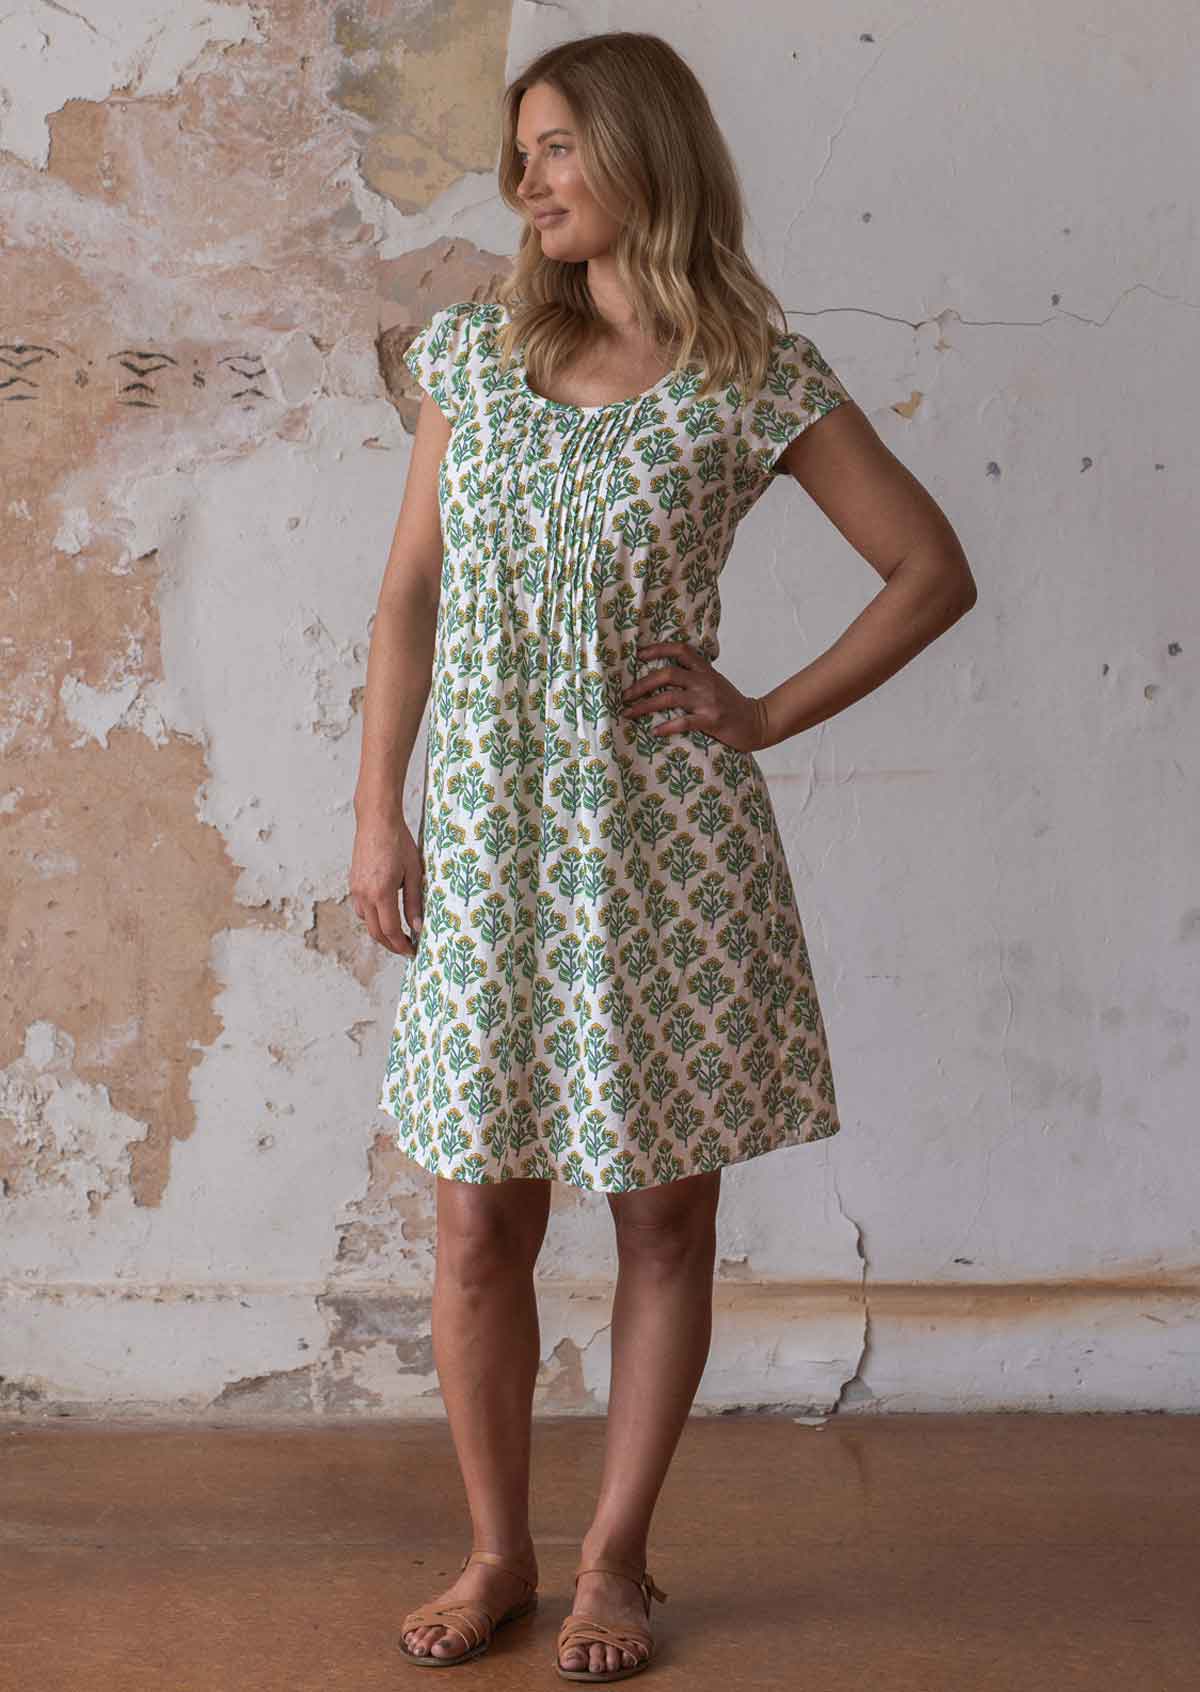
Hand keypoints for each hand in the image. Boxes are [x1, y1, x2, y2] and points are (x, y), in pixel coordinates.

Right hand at [350, 811, 423, 955]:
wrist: (377, 821)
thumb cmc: (398, 843)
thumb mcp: (413, 873)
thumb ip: (415, 902)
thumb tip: (418, 927)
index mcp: (381, 893)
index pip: (390, 930)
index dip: (402, 945)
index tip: (412, 951)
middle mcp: (364, 894)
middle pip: (375, 932)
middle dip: (391, 944)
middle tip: (407, 949)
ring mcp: (356, 889)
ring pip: (366, 922)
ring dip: (381, 932)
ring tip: (399, 934)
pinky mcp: (353, 883)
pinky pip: (361, 909)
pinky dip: (372, 918)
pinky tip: (385, 914)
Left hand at [621, 640, 770, 751]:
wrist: (756, 721)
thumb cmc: (730, 704)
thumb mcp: (714, 682)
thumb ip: (694, 676)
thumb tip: (663, 676)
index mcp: (705, 670)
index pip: (681, 650)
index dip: (658, 649)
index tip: (638, 654)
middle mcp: (705, 681)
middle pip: (667, 673)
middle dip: (642, 683)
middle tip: (625, 695)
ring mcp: (708, 701)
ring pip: (670, 697)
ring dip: (645, 705)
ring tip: (629, 713)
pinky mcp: (711, 720)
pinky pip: (683, 722)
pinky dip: (666, 726)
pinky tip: (654, 731)